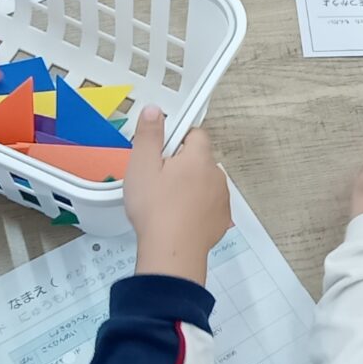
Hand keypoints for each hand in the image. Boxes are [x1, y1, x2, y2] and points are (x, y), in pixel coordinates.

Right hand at [125, 108, 230, 284]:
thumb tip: (154, 112)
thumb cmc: (156, 210)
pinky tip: (176, 217)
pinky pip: (207, 204)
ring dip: (188, 186)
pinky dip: (195, 207)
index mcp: (198, 158)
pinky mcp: (220, 219)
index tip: (161, 149)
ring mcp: (220, 198)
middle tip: (156, 178)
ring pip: (203, 183)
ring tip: (164, 201)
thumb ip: (149, 134)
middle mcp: (215, 175)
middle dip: (180, 164)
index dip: (176, 138)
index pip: (195, 133)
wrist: (172, 251)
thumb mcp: (142, 166)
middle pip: (198, 159)